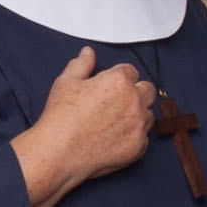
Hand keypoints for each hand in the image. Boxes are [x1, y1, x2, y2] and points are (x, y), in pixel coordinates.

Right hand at [10, 45, 154, 206]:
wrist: (58, 153)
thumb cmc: (60, 117)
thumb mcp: (66, 82)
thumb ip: (81, 64)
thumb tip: (88, 53)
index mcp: (119, 81)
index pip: (131, 71)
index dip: (119, 77)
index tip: (109, 86)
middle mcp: (134, 101)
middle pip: (147, 90)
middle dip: (135, 92)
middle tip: (116, 101)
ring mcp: (138, 125)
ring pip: (148, 114)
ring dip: (137, 113)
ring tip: (114, 120)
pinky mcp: (138, 147)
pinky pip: (144, 137)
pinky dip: (133, 135)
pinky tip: (115, 137)